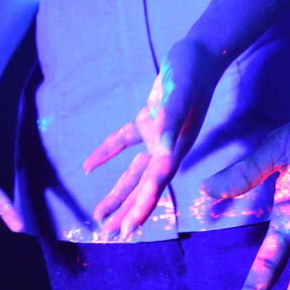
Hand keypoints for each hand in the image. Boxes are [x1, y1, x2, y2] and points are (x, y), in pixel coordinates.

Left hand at [83, 39, 224, 238]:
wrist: (201, 53)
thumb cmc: (192, 72)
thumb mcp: (181, 95)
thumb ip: (172, 123)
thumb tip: (164, 153)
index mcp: (175, 146)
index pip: (156, 182)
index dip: (142, 206)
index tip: (129, 229)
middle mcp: (168, 147)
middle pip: (144, 186)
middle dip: (127, 211)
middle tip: (110, 236)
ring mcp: (158, 135)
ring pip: (134, 172)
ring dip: (118, 193)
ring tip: (100, 216)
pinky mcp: (150, 121)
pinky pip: (124, 142)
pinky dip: (107, 153)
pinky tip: (88, 167)